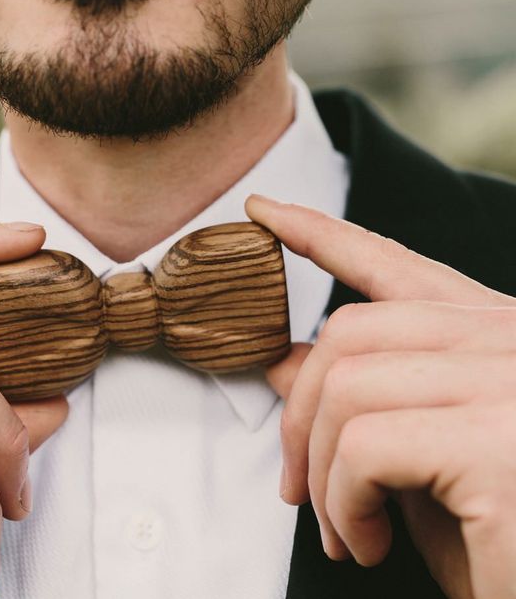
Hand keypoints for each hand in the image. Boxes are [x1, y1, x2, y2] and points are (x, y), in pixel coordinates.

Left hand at [246, 195, 515, 598]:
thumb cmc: (504, 544)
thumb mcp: (423, 464)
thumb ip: (365, 404)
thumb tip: (285, 358)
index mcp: (498, 337)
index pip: (396, 266)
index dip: (320, 234)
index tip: (264, 211)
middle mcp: (511, 341)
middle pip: (353, 330)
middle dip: (300, 410)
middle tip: (296, 487)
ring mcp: (512, 380)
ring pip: (347, 386)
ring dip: (321, 470)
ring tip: (343, 529)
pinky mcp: (500, 440)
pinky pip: (363, 445)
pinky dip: (342, 501)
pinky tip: (367, 542)